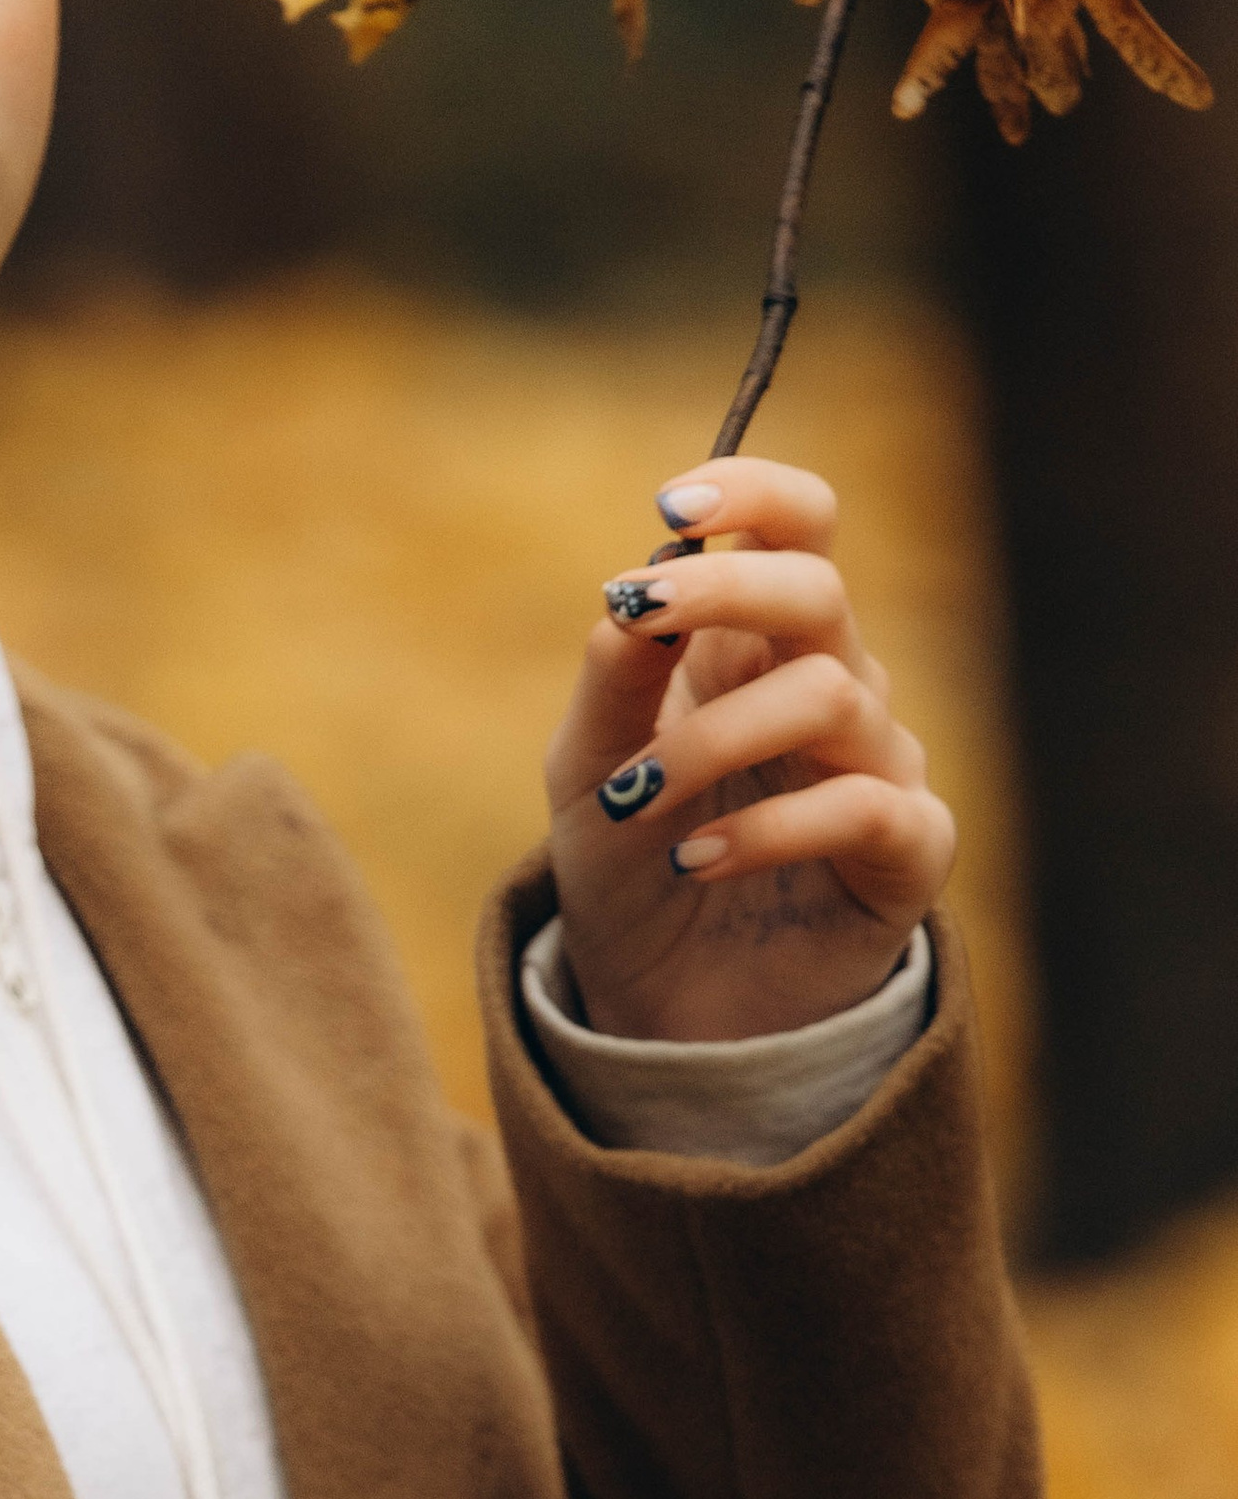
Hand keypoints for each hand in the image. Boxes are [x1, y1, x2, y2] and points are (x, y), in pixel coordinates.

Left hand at [544, 455, 956, 1042]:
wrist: (663, 1004)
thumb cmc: (634, 867)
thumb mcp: (588, 770)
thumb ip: (613, 679)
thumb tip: (632, 588)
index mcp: (756, 646)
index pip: (800, 528)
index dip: (757, 494)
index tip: (674, 503)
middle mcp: (832, 687)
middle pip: (820, 589)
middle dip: (724, 586)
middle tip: (637, 610)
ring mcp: (879, 766)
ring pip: (831, 694)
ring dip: (712, 739)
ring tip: (638, 803)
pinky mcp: (909, 854)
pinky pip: (866, 806)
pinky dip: (768, 829)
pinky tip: (697, 861)